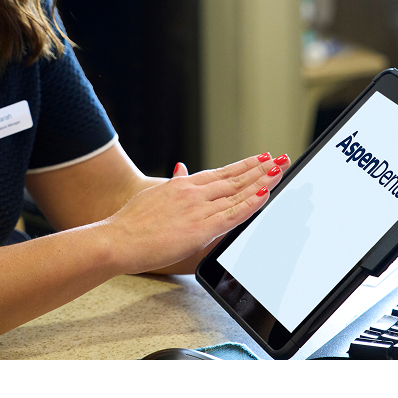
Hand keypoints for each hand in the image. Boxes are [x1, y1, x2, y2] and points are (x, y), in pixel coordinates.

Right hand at [106, 153, 288, 273]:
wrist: (117, 238)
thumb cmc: (130, 223)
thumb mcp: (153, 195)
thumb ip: (172, 183)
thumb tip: (181, 169)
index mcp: (183, 185)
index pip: (221, 172)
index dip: (244, 165)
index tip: (261, 158)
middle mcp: (193, 192)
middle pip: (234, 179)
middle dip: (260, 170)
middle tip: (280, 160)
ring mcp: (198, 209)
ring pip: (237, 193)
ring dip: (261, 182)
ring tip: (279, 172)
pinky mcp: (200, 229)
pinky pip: (232, 215)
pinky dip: (250, 204)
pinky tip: (264, 195)